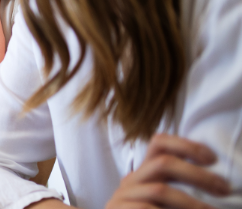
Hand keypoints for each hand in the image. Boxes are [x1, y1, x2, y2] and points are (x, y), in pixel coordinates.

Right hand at [106, 134, 229, 208]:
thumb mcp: (159, 200)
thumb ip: (174, 188)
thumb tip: (212, 182)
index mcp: (143, 173)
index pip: (159, 143)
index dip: (187, 145)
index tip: (212, 159)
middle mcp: (131, 180)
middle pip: (163, 163)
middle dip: (197, 174)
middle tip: (223, 189)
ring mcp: (123, 196)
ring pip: (159, 190)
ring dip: (190, 202)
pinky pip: (147, 208)